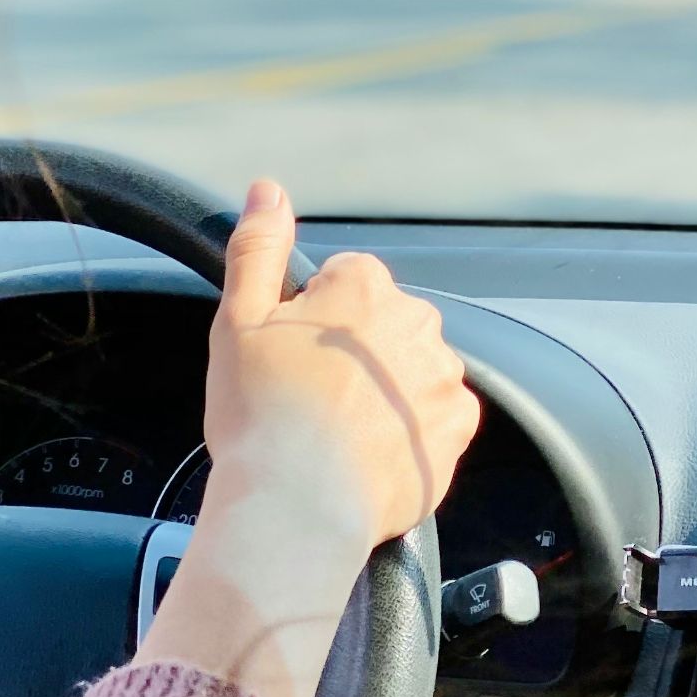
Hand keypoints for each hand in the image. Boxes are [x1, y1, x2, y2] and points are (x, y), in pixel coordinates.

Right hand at [138, 179, 478, 696]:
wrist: (298, 506)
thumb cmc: (261, 415)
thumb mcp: (238, 318)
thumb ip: (258, 246)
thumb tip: (268, 189)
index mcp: (365, 287)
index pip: (346, 281)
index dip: (313, 319)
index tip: (293, 358)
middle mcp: (417, 323)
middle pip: (385, 323)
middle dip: (357, 351)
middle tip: (312, 399)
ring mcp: (443, 377)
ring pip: (413, 370)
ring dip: (387, 390)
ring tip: (340, 433)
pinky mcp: (457, 430)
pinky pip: (437, 418)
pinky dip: (411, 431)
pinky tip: (371, 452)